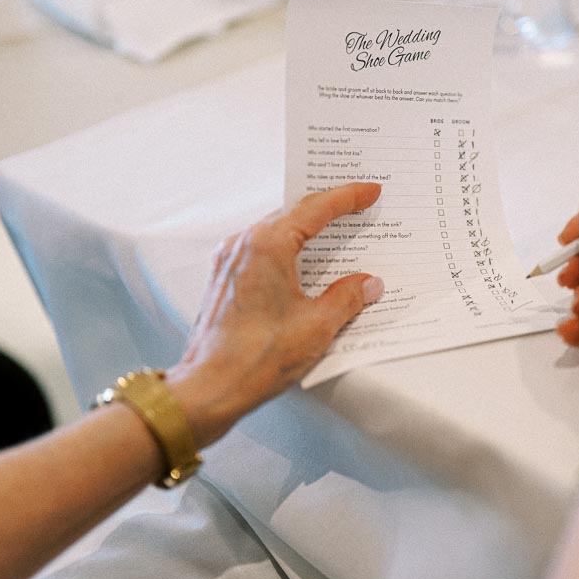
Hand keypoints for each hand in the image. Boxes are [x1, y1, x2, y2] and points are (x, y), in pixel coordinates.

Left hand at [167, 183, 383, 444]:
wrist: (208, 388)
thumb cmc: (257, 358)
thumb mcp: (317, 326)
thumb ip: (347, 297)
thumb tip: (368, 283)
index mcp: (267, 244)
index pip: (315, 208)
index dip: (347, 197)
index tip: (370, 191)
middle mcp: (243, 244)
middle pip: (292, 214)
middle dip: (327, 209)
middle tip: (357, 205)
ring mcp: (228, 261)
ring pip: (274, 232)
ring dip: (305, 231)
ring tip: (334, 233)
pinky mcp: (223, 280)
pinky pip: (260, 252)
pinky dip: (285, 251)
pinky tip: (302, 265)